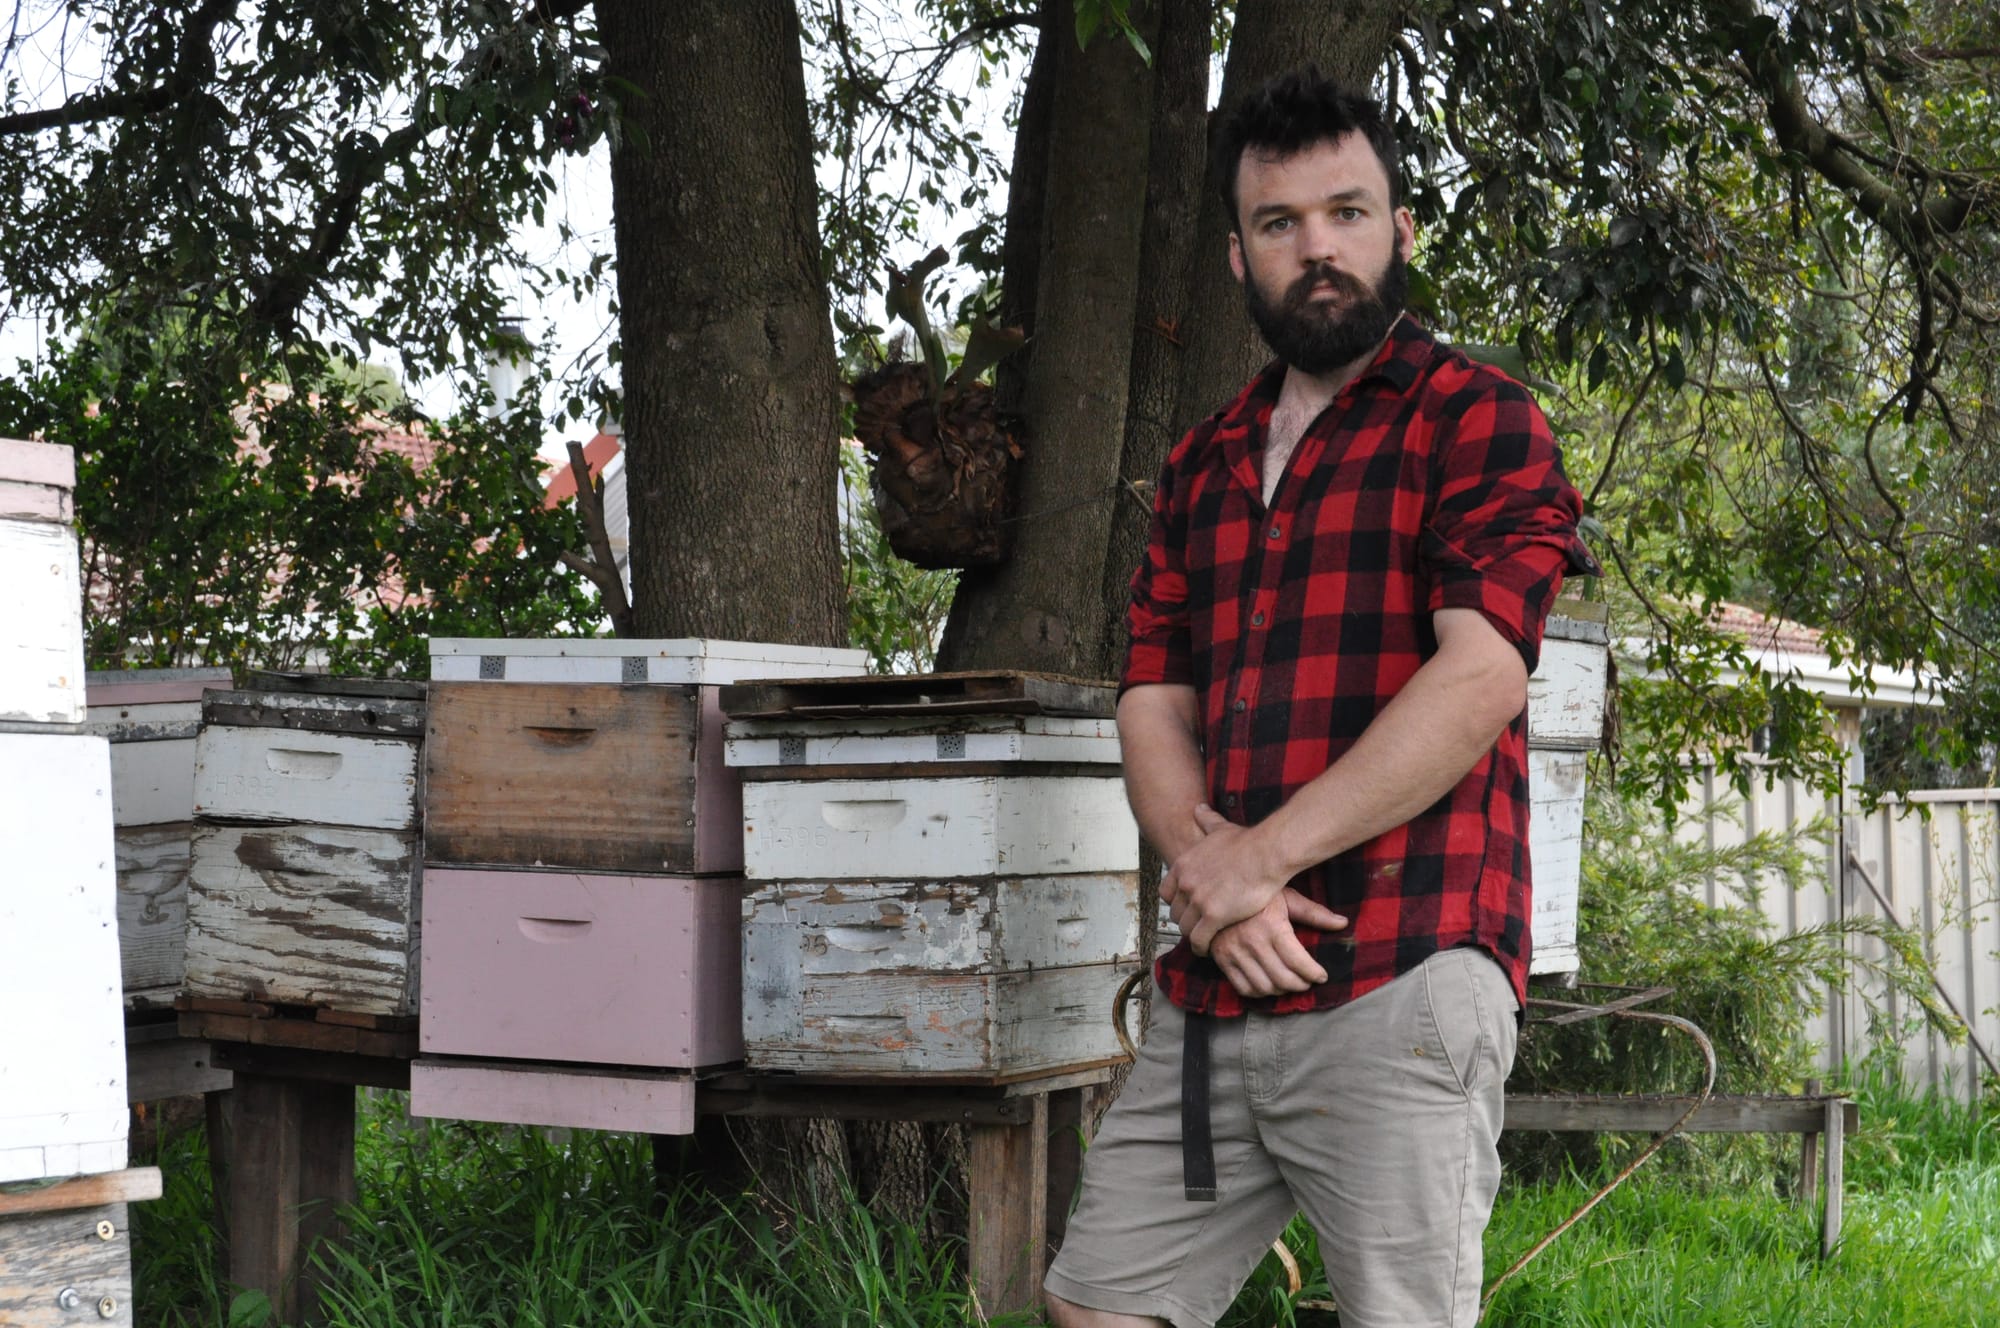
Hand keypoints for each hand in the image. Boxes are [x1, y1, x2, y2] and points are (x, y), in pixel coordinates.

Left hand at [1161, 803, 1291, 954]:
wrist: (1266, 853)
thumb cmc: (1248, 842)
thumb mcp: (1220, 828)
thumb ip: (1206, 820)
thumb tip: (1198, 808)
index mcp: (1183, 865)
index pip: (1166, 892)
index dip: (1177, 902)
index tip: (1188, 908)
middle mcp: (1185, 883)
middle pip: (1175, 912)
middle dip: (1185, 920)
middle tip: (1197, 927)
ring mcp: (1197, 900)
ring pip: (1185, 928)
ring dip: (1193, 936)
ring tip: (1203, 941)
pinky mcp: (1213, 917)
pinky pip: (1199, 940)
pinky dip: (1201, 947)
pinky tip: (1208, 950)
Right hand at [1211, 888, 1349, 998]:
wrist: (1218, 889)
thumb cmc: (1258, 892)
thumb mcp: (1287, 897)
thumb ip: (1315, 913)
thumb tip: (1343, 923)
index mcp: (1271, 925)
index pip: (1298, 962)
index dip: (1314, 973)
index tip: (1322, 976)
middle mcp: (1252, 941)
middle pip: (1283, 979)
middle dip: (1301, 984)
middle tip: (1308, 981)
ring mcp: (1234, 952)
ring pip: (1265, 987)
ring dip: (1282, 991)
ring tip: (1290, 983)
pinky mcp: (1222, 959)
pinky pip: (1244, 988)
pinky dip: (1260, 992)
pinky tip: (1269, 984)